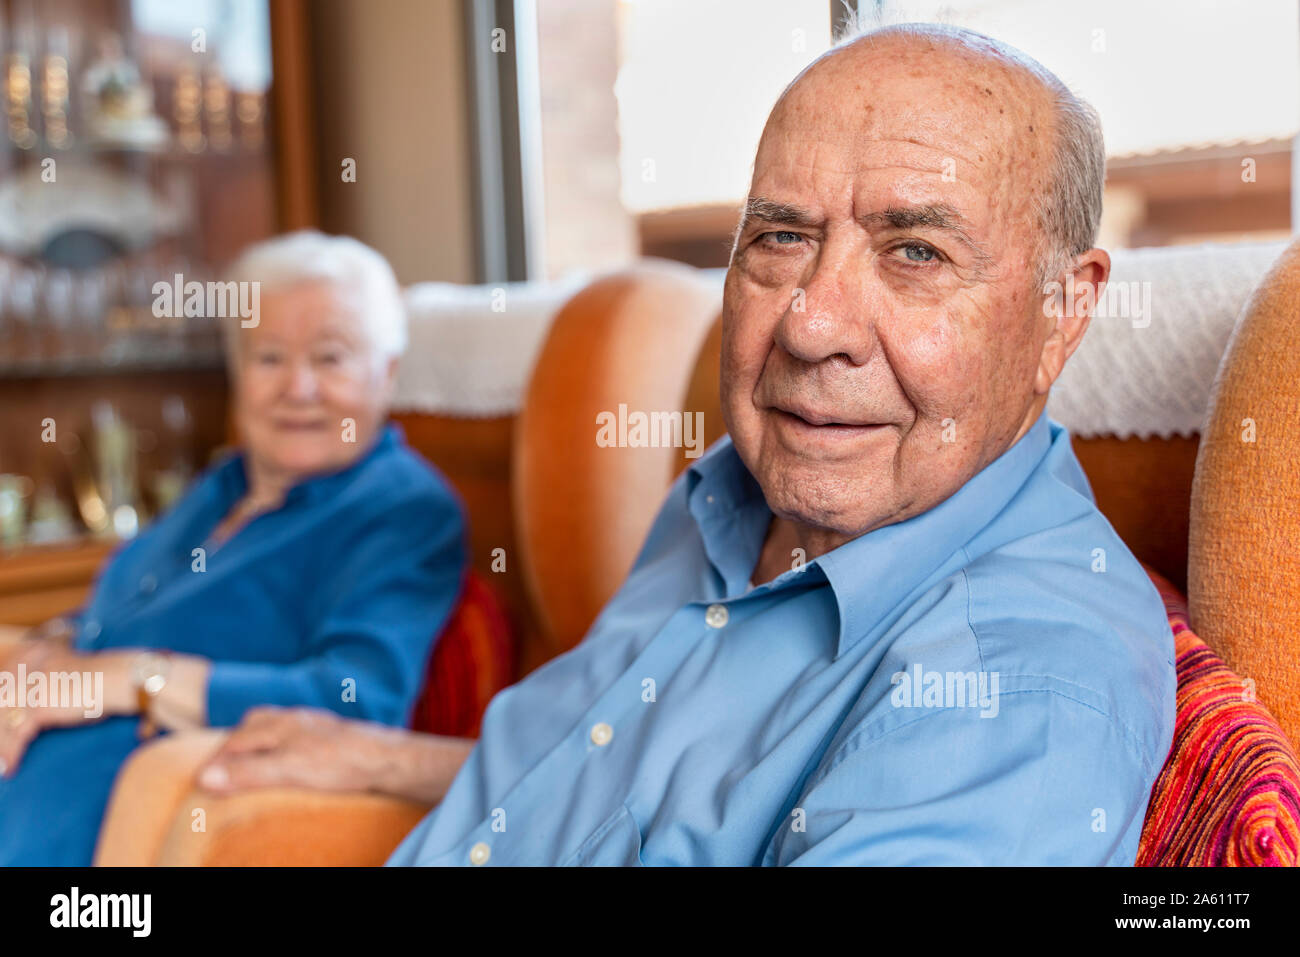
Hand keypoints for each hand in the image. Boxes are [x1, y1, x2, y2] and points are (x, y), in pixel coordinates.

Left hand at [0, 642, 131, 776]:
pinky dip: (11, 753)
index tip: (3, 725)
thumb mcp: (71, 675)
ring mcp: (33, 686)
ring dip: (1, 743)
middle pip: (2, 702)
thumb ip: (50, 684)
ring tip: (0, 764)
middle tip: (0, 749)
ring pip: (3, 720)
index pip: (6, 683)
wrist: (121, 681)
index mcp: (36, 655)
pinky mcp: (40, 706)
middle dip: (0, 726)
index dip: (2, 708)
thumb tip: (37, 711)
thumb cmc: (105, 683)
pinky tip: (10, 767)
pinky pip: (17, 734)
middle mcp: (30, 667)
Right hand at [197, 706, 399, 794]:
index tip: (200, 782)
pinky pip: (293, 736)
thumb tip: (204, 779)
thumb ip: (248, 772)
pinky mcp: (330, 736)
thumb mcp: (289, 770)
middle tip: (217, 768)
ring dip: (255, 742)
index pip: (235, 741)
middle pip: (251, 727)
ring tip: (246, 761)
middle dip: (231, 744)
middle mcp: (294, 719)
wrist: (388, 759)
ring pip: (273, 727)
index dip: (215, 762)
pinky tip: (286, 759)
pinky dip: (278, 746)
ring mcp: (313, 725)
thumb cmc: (341, 763)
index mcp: (279, 724)